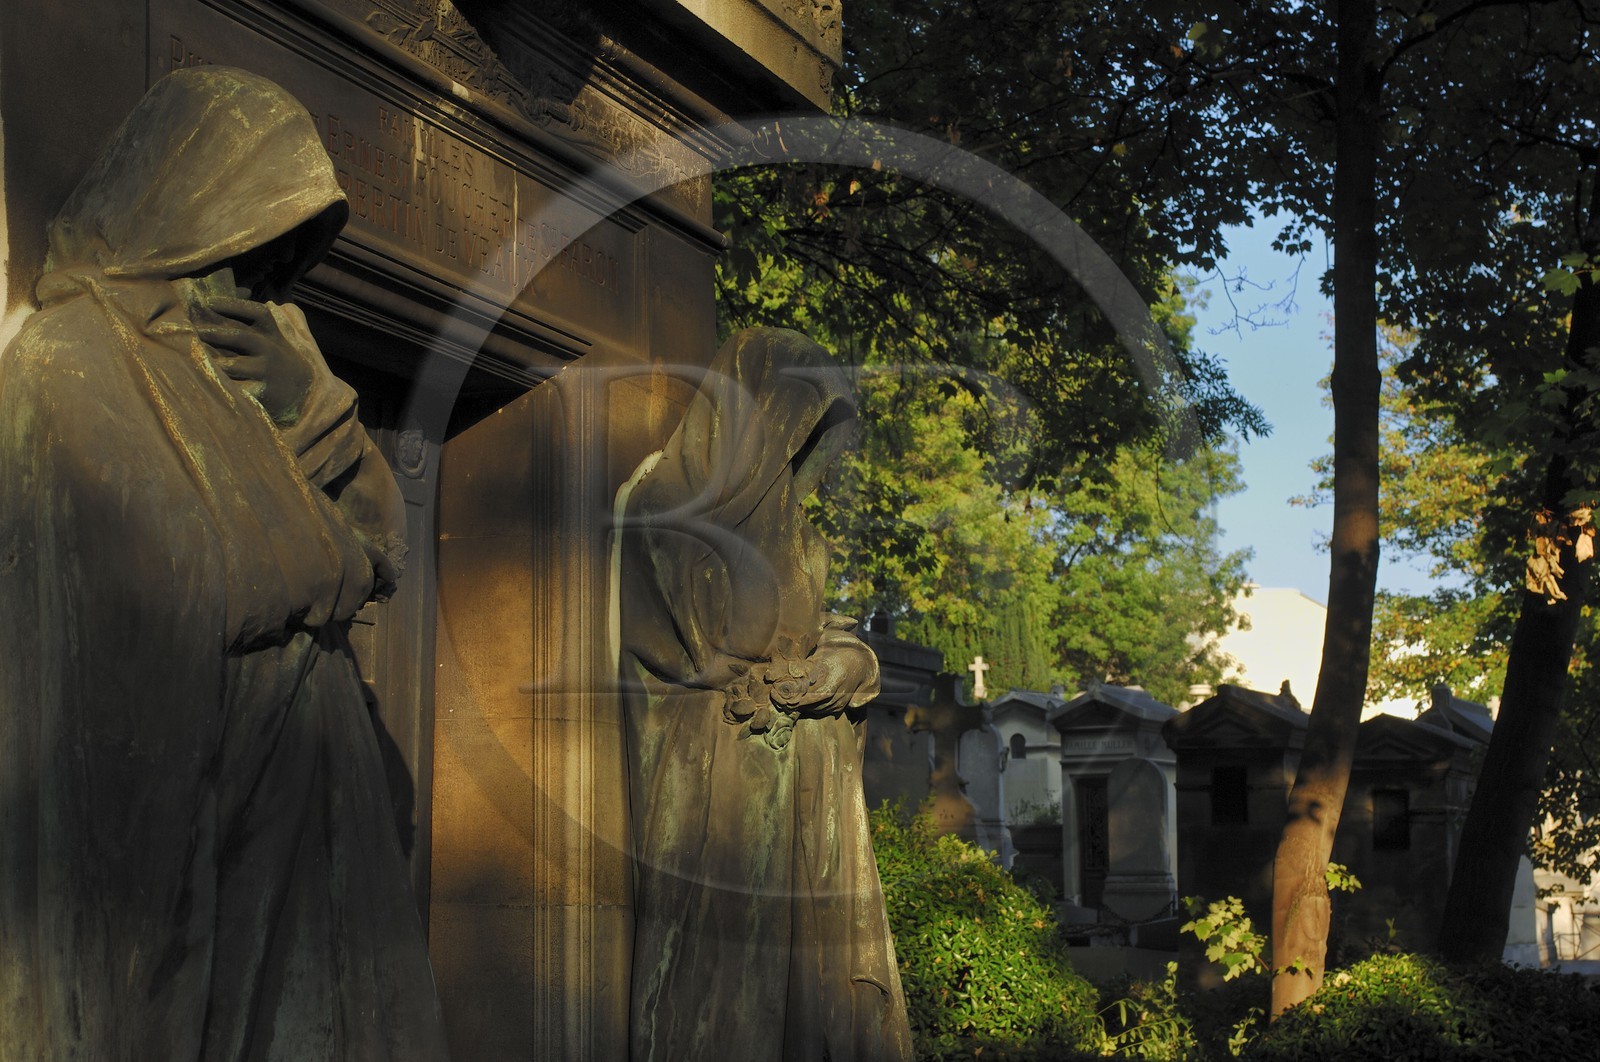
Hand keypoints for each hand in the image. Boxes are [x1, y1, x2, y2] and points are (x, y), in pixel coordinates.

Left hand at [193, 296, 315, 423]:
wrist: (303, 389)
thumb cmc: (277, 358)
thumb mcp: (274, 337)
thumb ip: (254, 322)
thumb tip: (225, 298)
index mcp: (271, 333)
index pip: (257, 312)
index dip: (233, 305)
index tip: (209, 301)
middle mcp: (270, 349)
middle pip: (242, 336)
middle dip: (216, 333)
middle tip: (194, 330)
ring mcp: (266, 371)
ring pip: (236, 365)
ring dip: (214, 361)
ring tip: (195, 357)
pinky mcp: (262, 391)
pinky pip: (237, 388)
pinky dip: (221, 384)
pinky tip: (207, 380)